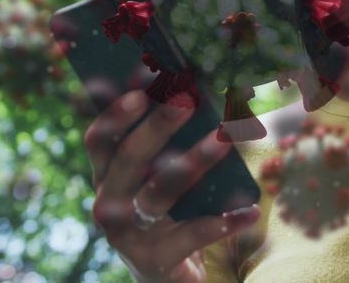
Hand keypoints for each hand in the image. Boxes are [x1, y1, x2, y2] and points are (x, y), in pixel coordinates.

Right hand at [85, 90, 260, 282]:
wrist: (166, 273)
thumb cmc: (168, 211)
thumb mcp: (161, 176)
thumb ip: (170, 144)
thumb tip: (198, 96)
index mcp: (106, 175)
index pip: (100, 139)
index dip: (116, 112)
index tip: (142, 84)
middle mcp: (109, 202)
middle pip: (128, 158)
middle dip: (158, 126)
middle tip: (186, 99)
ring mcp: (127, 235)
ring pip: (159, 192)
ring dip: (194, 161)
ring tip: (225, 139)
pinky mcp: (153, 260)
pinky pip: (190, 236)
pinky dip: (223, 222)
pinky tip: (249, 211)